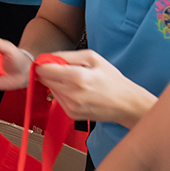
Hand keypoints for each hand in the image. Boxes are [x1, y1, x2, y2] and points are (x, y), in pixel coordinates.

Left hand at [35, 49, 157, 126]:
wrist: (126, 104)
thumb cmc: (112, 80)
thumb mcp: (93, 58)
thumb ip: (67, 55)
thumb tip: (48, 57)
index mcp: (77, 77)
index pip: (44, 70)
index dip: (44, 63)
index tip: (48, 61)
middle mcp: (72, 94)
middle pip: (45, 80)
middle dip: (50, 72)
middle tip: (66, 69)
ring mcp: (71, 106)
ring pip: (50, 90)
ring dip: (57, 83)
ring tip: (76, 81)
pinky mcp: (72, 115)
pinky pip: (58, 99)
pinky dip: (63, 93)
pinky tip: (78, 91)